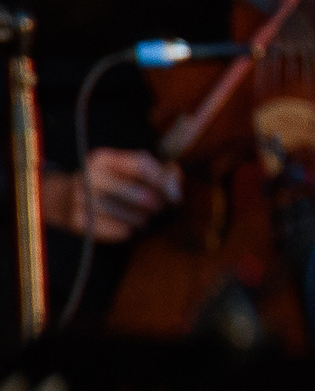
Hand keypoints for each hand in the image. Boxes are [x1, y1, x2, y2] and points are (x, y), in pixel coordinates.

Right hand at [39, 150, 181, 241]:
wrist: (63, 199)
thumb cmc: (108, 183)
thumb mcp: (126, 169)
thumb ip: (156, 170)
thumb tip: (175, 172)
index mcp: (103, 158)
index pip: (143, 166)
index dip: (164, 183)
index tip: (174, 196)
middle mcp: (89, 176)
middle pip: (143, 196)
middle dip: (158, 206)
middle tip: (159, 209)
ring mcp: (81, 199)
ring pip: (135, 217)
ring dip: (144, 220)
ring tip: (141, 217)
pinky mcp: (79, 221)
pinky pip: (121, 231)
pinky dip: (129, 230)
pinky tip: (125, 225)